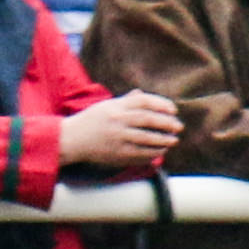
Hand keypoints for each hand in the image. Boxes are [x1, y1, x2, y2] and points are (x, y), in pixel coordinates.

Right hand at [58, 90, 181, 167]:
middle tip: (178, 127)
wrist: (70, 139)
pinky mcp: (116, 153)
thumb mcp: (106, 106)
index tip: (173, 110)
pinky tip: (160, 152)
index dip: (162, 104)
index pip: (144, 101)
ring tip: (173, 141)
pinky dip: (153, 153)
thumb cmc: (89, 121)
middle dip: (167, 123)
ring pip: (148, 138)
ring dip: (164, 140)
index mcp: (115, 106)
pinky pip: (140, 154)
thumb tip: (141, 94)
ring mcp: (117, 137)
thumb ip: (125, 101)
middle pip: (149, 119)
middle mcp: (117, 120)